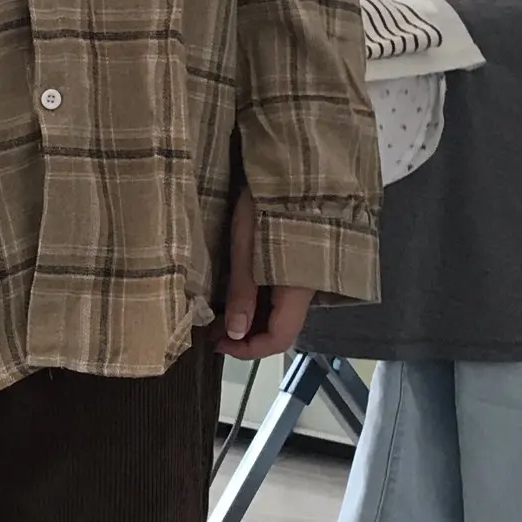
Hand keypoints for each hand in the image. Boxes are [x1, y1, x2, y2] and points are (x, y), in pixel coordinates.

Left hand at [212, 186, 314, 360]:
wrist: (293, 171)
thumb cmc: (266, 206)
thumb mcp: (246, 249)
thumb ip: (242, 293)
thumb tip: (234, 334)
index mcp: (298, 290)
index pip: (280, 338)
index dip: (248, 350)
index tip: (218, 344)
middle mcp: (308, 290)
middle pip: (281, 329)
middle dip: (246, 337)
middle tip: (213, 331)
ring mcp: (305, 278)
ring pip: (281, 314)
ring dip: (251, 320)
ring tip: (220, 315)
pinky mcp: (300, 266)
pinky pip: (281, 296)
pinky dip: (260, 303)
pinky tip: (239, 297)